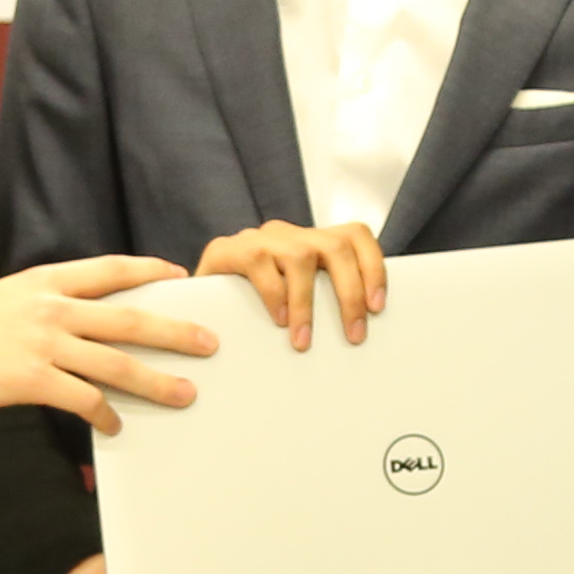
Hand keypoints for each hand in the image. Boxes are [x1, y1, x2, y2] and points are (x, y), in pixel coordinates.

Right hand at [0, 255, 212, 433]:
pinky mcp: (30, 380)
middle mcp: (50, 307)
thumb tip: (82, 320)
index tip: (180, 278)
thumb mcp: (4, 298)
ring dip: (156, 380)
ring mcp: (42, 343)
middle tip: (210, 342)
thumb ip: (45, 303)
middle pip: (128, 318)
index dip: (149, 272)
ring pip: (116, 363)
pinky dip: (105, 414)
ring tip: (187, 393)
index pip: (110, 270)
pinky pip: (83, 399)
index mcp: (44, 280)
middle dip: (174, 332)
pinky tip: (116, 426)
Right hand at [194, 219, 385, 348]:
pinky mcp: (228, 249)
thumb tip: (367, 329)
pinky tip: (278, 319)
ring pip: (300, 255)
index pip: (356, 236)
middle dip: (350, 292)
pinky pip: (259, 262)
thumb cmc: (254, 311)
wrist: (195, 305)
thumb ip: (325, 302)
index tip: (378, 306)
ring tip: (304, 339)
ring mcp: (259, 239)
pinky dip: (273, 293)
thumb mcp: (297, 302)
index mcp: (312, 242)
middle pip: (336, 246)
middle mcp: (290, 234)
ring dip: (307, 302)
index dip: (374, 267)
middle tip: (354, 334)